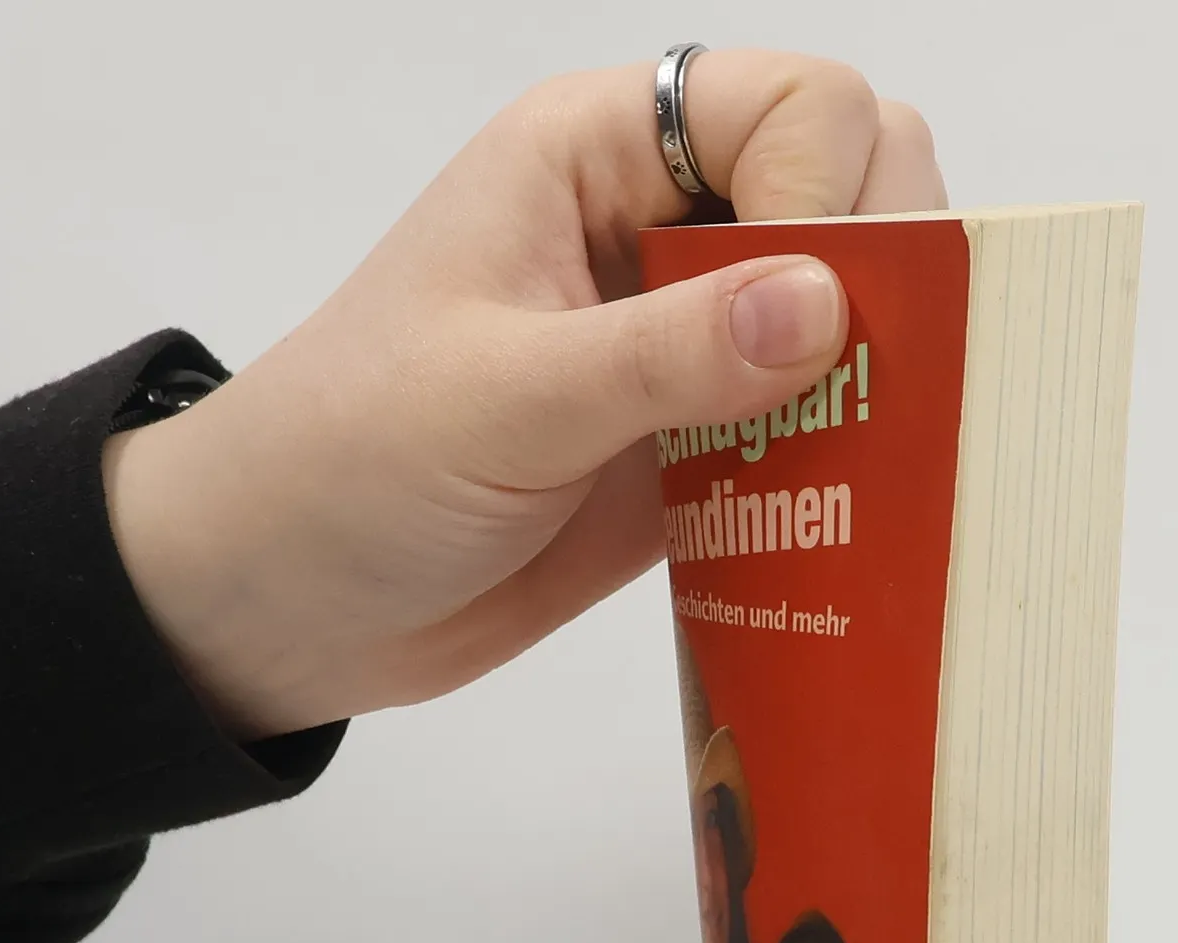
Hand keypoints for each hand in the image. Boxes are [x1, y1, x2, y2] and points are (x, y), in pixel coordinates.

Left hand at [103, 52, 944, 738]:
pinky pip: (819, 435)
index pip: (793, 105)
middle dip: (886, 281)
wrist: (292, 603)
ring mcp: (691, 349)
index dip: (826, 191)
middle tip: (858, 389)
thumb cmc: (351, 466)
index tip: (801, 308)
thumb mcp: (503, 399)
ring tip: (871, 467)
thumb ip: (667, 354)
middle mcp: (662, 234)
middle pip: (852, 193)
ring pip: (854, 320)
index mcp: (599, 158)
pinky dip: (852, 470)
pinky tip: (851, 521)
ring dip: (885, 386)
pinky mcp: (702, 453)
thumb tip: (831, 303)